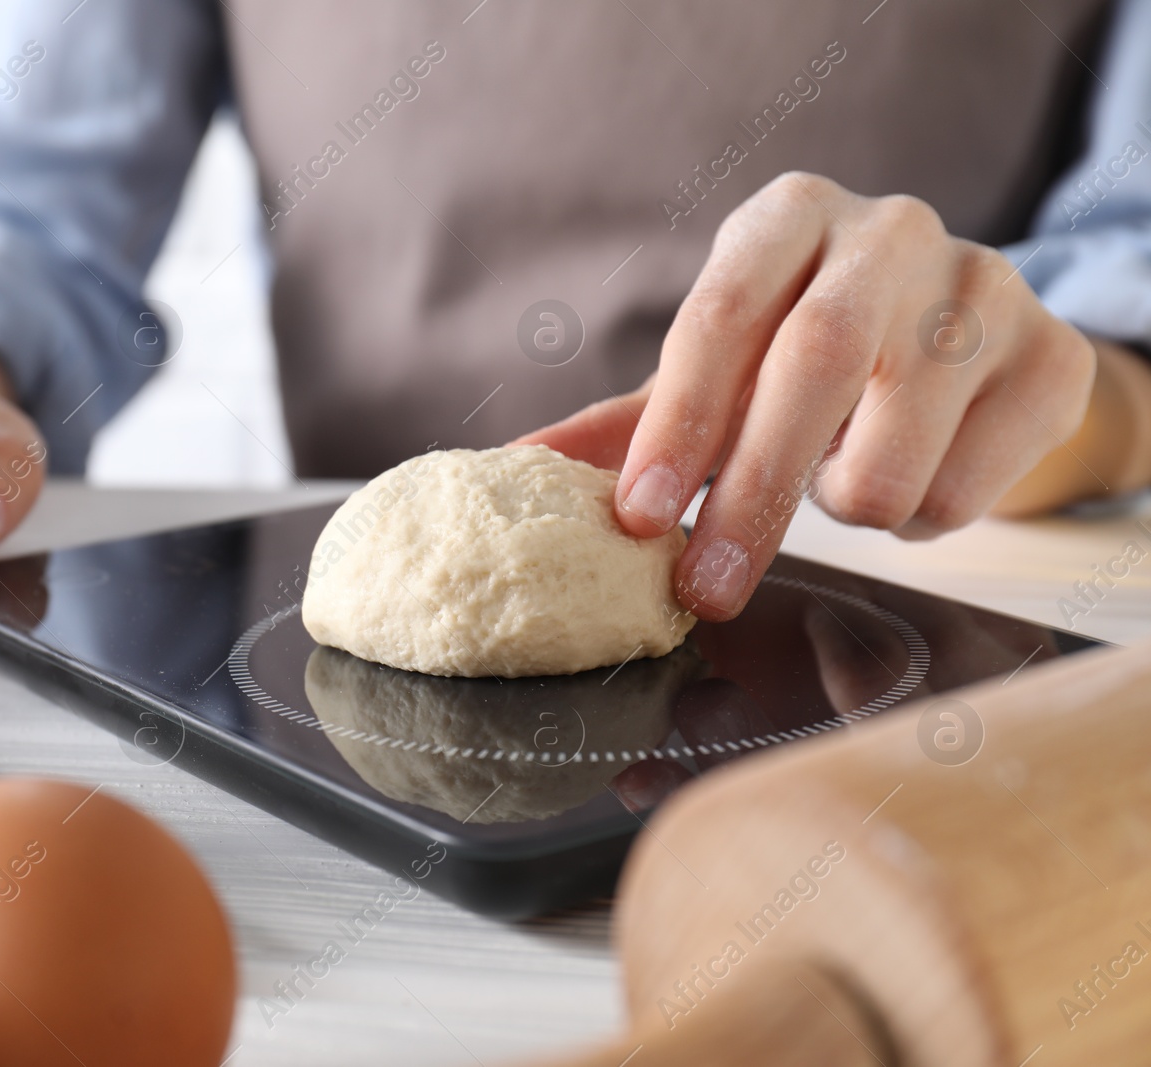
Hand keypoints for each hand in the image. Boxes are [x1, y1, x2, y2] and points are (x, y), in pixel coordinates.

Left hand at [519, 172, 1096, 620]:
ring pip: (897, 448)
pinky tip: (917, 473)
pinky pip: (970, 489)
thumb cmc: (810, 359)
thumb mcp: (720, 372)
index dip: (678, 422)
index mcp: (786, 221)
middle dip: (751, 496)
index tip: (641, 518)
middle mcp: (889, 234)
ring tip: (840, 482)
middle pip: (816, 367)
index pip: (721, 315)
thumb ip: (627, 421)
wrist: (964, 344)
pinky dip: (924, 517)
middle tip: (708, 589)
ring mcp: (984, 288)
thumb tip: (512, 466)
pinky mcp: (1051, 360)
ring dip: (848, 503)